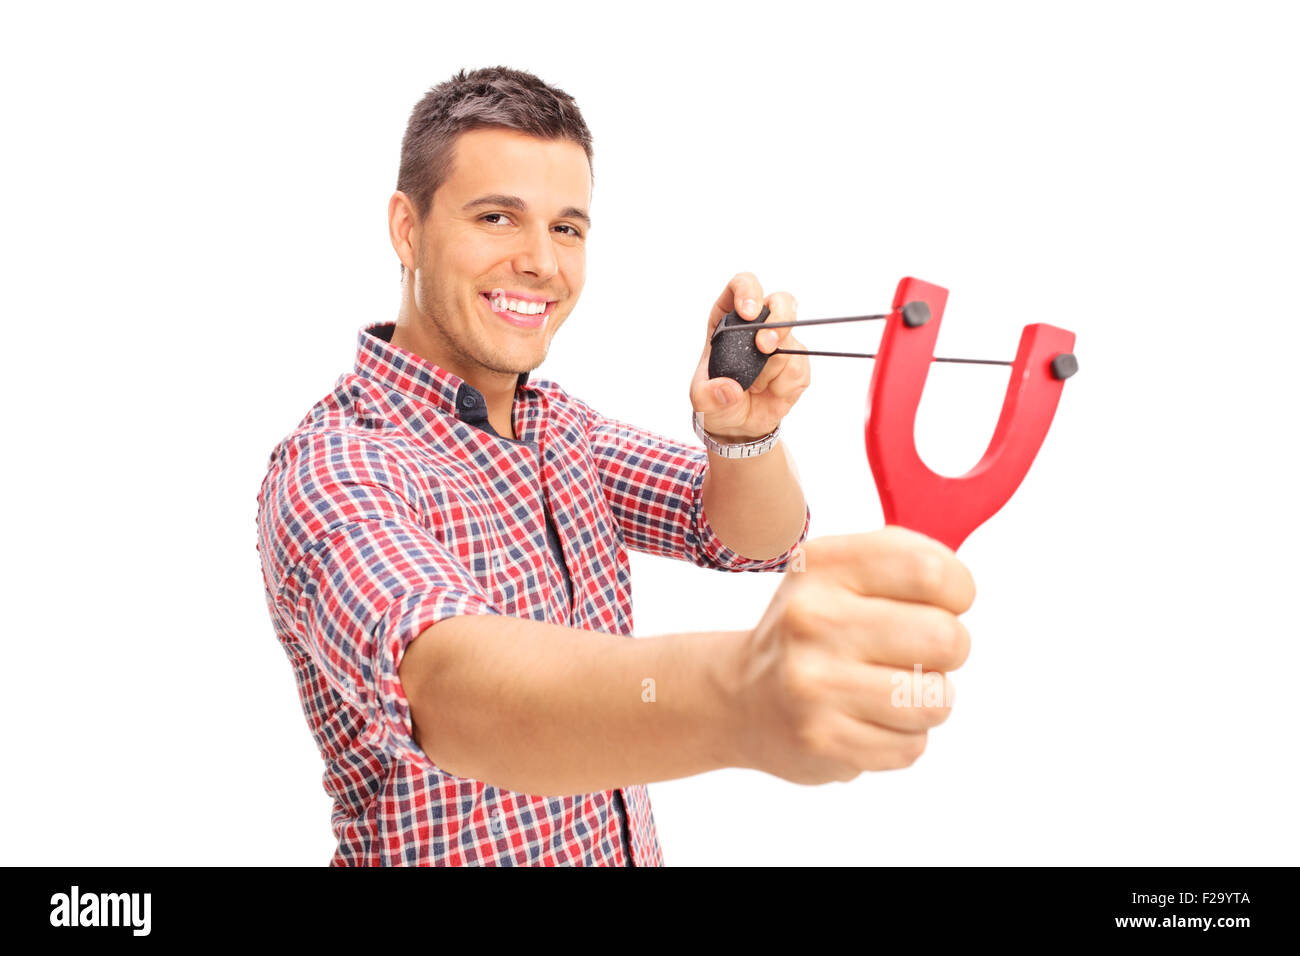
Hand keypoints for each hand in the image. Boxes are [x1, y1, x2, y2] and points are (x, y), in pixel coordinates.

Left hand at [690, 271, 810, 441]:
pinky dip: (783, 385)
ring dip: (773, 369)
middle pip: (780, 301)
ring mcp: (781, 342)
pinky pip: (798, 368)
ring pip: (790, 340)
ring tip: (755, 386)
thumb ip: (708, 395)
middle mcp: (757, 325)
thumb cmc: (718, 400)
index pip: (742, 286)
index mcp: (728, 319)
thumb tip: (728, 388)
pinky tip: (770, 391)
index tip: (748, 313)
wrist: (739, 423)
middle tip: (765, 347)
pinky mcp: (797, 362)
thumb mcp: (701, 400)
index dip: (748, 292)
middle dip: (778, 322)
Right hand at [728, 527, 975, 783]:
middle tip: (918, 653)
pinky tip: (866, 722)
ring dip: (927, 701)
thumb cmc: (813, 632)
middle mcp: (811, 618)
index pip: (932, 570)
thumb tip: (962, 586)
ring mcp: (813, 682)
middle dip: (949, 650)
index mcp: (823, 566)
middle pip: (946, 638)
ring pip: (936, 701)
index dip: (957, 591)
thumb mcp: (840, 572)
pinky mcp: (821, 739)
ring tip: (890, 691)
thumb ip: (904, 562)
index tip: (941, 603)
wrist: (740, 699)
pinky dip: (902, 739)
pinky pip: (911, 747)